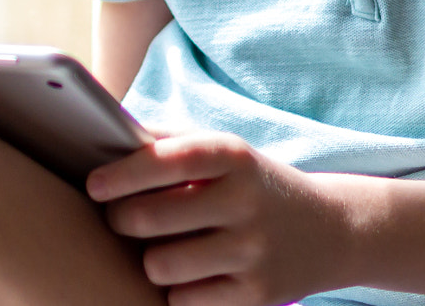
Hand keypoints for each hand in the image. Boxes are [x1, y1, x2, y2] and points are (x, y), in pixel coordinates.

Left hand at [86, 130, 352, 305]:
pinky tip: (188, 273)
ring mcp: (253, 250)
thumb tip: (105, 136)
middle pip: (152, 218)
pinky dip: (176, 289)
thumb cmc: (253, 185)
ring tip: (159, 248)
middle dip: (122, 220)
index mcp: (233, 156)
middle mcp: (244, 201)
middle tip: (120, 218)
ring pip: (161, 264)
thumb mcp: (224, 151)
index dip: (125, 172)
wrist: (330, 229)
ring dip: (149, 259)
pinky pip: (184, 300)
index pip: (170, 159)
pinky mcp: (256, 294)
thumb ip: (168, 140)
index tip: (94, 185)